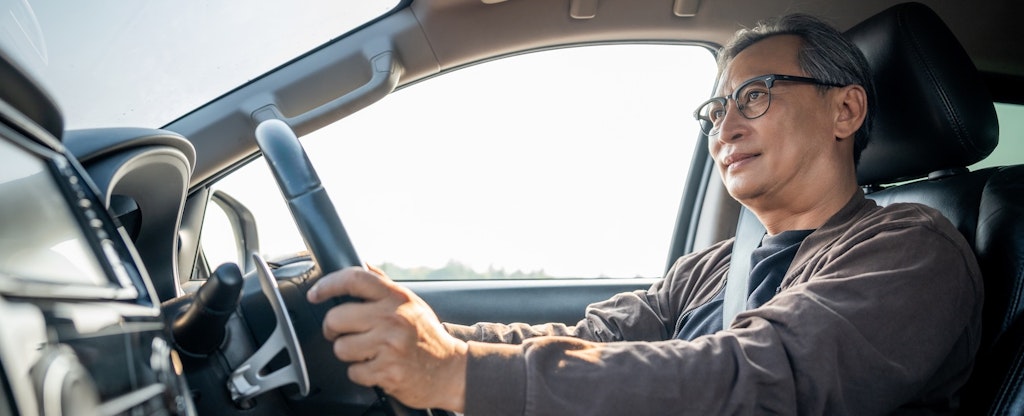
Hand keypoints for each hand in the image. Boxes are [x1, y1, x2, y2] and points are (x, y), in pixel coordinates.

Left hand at [306, 266, 467, 411]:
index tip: (315, 293)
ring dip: (349, 354)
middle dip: (332, 329)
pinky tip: (377, 367)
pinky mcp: (388, 372)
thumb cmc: (426, 336)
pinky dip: (361, 374)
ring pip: (341, 348)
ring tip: (367, 352)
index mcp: (396, 298)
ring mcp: (391, 346)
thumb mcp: (410, 303)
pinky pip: (353, 372)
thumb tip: (363, 264)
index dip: (328, 284)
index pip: (354, 279)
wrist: (450, 370)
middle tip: (342, 333)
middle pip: (336, 318)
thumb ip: (384, 285)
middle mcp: (393, 318)